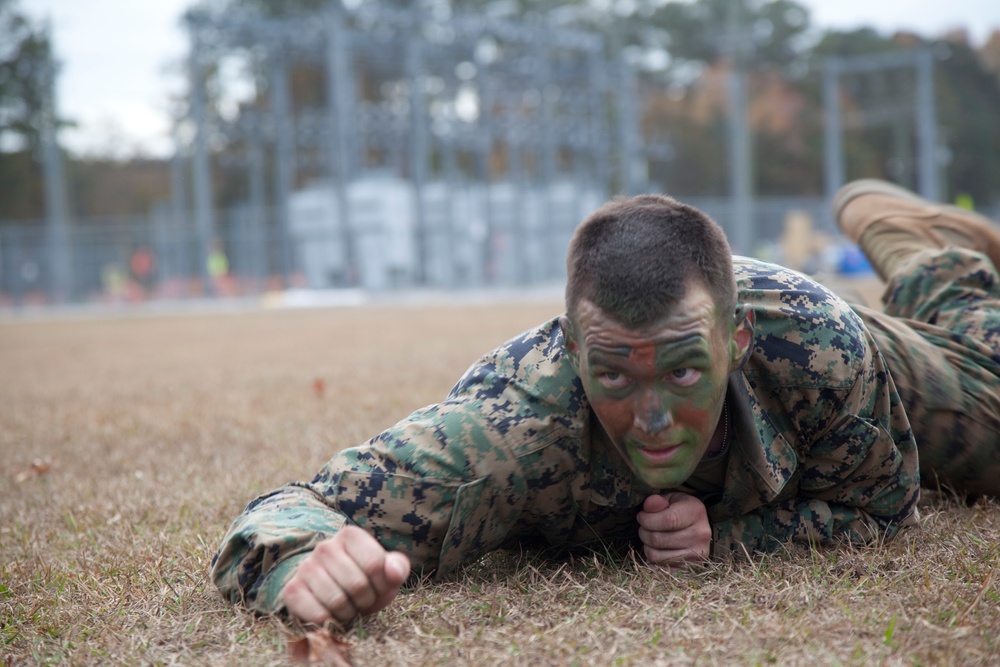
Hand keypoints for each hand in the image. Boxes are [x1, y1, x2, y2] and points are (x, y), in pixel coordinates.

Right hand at [281, 525, 410, 625]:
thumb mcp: (386, 571)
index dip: (382, 584)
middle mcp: (325, 547)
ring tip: (348, 607)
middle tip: (362, 600)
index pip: (375, 564)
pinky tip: (331, 615)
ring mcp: (306, 567)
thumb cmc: (364, 579)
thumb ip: (397, 567)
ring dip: (349, 613)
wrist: (329, 591)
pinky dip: (330, 623)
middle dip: (366, 600)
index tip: (378, 586)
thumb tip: (393, 573)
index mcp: (350, 535)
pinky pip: (318, 615)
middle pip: (357, 585)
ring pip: (337, 601)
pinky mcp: (292, 590)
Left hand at [636, 492, 711, 566]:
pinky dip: (653, 560)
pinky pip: (660, 568)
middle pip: (658, 539)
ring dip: (647, 546)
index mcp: (696, 512)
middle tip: (644, 527)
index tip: (641, 516)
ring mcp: (696, 554)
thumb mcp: (671, 499)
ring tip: (651, 537)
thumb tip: (648, 506)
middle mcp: (700, 535)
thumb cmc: (680, 509)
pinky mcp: (690, 568)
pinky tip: (657, 549)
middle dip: (644, 532)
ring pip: (656, 556)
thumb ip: (658, 501)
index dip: (647, 519)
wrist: (699, 526)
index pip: (667, 520)